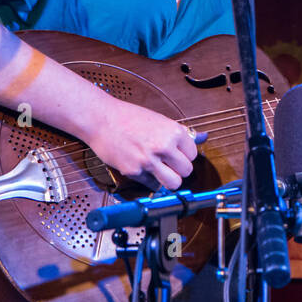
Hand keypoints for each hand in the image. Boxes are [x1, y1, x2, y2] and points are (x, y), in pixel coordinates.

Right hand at [84, 99, 201, 189]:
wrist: (101, 119)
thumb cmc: (128, 117)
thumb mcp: (159, 120)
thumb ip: (178, 133)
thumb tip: (200, 138)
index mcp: (173, 132)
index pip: (193, 155)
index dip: (185, 156)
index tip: (178, 155)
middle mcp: (163, 147)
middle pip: (186, 171)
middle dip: (179, 170)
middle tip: (170, 165)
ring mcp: (149, 161)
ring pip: (174, 183)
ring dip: (169, 180)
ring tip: (162, 173)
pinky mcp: (134, 171)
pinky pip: (151, 184)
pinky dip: (149, 180)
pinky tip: (143, 169)